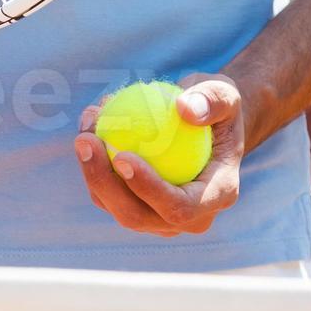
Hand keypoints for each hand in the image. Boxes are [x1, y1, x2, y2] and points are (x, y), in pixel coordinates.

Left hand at [73, 74, 243, 236]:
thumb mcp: (226, 93)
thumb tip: (184, 109)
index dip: (148, 189)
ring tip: (85, 128)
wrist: (210, 125)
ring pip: (116, 206)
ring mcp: (162, 217)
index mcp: (218, 196)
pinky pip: (108, 192)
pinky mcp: (139, 207)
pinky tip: (88, 125)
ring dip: (92, 171)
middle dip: (104, 184)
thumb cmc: (217, 107)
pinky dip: (94, 162)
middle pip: (138, 216)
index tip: (122, 156)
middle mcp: (190, 217)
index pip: (179, 207)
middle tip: (86, 140)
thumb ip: (212, 99)